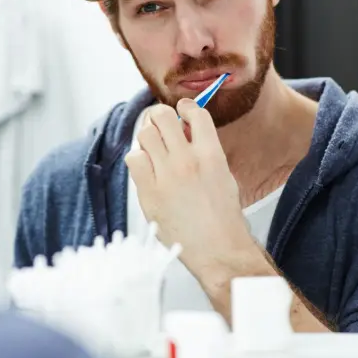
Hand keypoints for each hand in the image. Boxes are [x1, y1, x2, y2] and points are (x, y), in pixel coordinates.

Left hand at [124, 99, 256, 280]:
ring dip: (148, 137)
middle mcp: (187, 160)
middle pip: (162, 117)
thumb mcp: (223, 175)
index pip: (194, 113)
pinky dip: (137, 159)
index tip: (180, 109)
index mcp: (211, 154)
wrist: (219, 250)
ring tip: (153, 149)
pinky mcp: (149, 192)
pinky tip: (146, 169)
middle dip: (159, 118)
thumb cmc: (223, 218)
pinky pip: (133, 159)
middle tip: (160, 125)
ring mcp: (166, 175)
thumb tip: (186, 131)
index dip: (184, 107)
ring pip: (144, 135)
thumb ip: (204, 151)